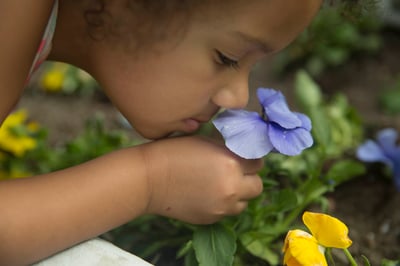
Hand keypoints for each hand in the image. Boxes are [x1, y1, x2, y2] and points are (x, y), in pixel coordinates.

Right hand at [139, 136, 262, 223]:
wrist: (149, 179)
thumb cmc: (174, 153)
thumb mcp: (205, 142)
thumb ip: (228, 148)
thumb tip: (241, 150)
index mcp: (231, 164)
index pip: (258, 163)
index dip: (250, 159)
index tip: (242, 158)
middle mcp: (232, 188)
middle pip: (257, 186)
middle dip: (249, 178)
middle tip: (235, 172)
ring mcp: (222, 207)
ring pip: (244, 203)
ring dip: (238, 194)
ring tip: (220, 185)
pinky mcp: (211, 219)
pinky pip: (226, 212)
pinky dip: (223, 204)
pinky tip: (207, 194)